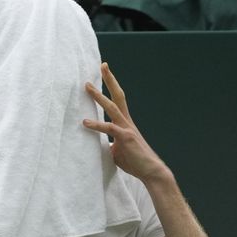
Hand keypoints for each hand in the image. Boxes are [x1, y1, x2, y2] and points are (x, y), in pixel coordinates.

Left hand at [83, 63, 170, 184]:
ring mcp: (127, 128)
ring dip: (99, 96)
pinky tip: (85, 122)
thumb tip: (101, 145)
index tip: (104, 72)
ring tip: (87, 87)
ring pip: (112, 107)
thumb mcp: (117, 150)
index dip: (111, 86)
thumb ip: (109, 144)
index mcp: (124, 123)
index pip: (117, 100)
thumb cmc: (135, 162)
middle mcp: (126, 122)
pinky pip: (109, 129)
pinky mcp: (126, 138)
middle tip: (103, 65)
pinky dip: (96, 125)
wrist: (151, 171)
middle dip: (110, 80)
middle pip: (118, 96)